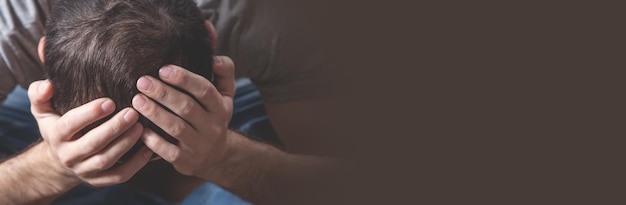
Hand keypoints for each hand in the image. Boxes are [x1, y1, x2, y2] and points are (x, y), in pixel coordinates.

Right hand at [28, 80, 153, 186]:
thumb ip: (40, 93)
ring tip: (142, 127)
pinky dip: (136, 164)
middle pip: (92, 144)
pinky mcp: (99, 180)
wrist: (60, 158)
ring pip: (106, 160)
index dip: (89, 113)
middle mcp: (68, 155)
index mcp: (56, 135)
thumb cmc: (58, 124)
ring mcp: (84, 170)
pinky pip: (119, 175)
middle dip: (114, 128)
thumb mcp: (43, 108)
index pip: (70, 124)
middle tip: (133, 112)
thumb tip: (48, 85)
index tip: (110, 101)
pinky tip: (149, 148)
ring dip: (126, 144)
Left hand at [133, 56, 234, 175]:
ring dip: (155, 113)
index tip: (162, 69)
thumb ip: (224, 71)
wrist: (217, 154)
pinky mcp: (186, 161)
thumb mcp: (226, 93)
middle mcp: (212, 126)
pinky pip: (169, 151)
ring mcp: (200, 145)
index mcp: (220, 107)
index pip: (204, 90)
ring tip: (136, 100)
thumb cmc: (213, 115)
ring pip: (176, 128)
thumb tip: (213, 57)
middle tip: (142, 81)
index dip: (184, 79)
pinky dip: (154, 141)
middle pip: (187, 107)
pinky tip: (140, 129)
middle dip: (163, 93)